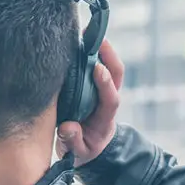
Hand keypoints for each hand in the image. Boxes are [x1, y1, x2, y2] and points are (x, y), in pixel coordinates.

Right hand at [56, 40, 123, 165]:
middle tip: (95, 37)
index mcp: (105, 119)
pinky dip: (89, 51)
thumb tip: (67, 127)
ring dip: (100, 48)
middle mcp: (107, 100)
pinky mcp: (94, 85)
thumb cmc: (84, 149)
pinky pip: (95, 65)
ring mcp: (102, 90)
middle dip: (109, 55)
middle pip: (117, 74)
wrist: (90, 147)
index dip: (106, 83)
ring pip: (108, 66)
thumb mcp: (78, 153)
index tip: (97, 68)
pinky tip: (76, 39)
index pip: (111, 99)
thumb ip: (73, 142)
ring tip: (84, 31)